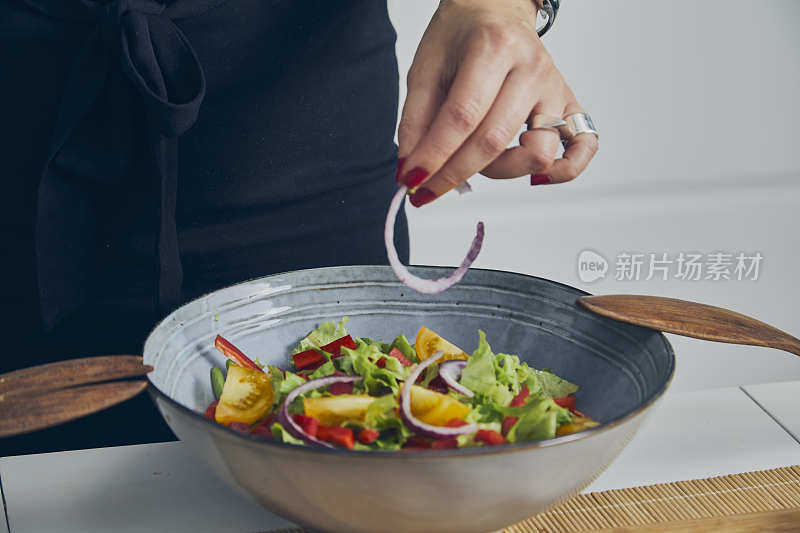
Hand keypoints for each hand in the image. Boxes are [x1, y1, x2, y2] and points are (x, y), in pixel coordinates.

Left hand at [396, 0, 597, 206]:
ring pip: (537, 152)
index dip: (434, 156)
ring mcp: (554, 87)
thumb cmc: (460, 37)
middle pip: (494, 139)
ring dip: (500, 172)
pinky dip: (563, 171)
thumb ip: (415, 121)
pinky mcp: (569, 104)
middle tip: (428, 189)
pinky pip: (583, 146)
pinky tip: (533, 177)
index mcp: (493, 46)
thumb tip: (411, 170)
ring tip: (476, 162)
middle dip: (454, 173)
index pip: (462, 116)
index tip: (411, 181)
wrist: (496, 8)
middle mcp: (531, 67)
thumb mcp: (425, 68)